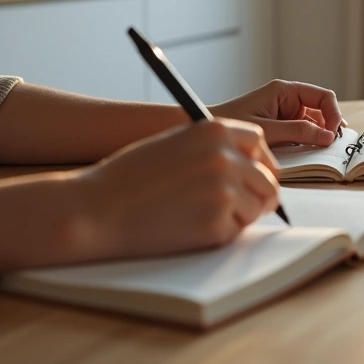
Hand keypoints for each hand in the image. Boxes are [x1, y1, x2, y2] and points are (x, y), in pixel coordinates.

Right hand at [74, 119, 280, 259]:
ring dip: (239, 215)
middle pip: (268, 178)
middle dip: (257, 195)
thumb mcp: (174, 144)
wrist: (95, 209)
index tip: (254, 175)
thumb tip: (250, 166)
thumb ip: (212, 149)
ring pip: (257, 207)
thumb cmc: (127, 179)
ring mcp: (224, 190)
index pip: (258, 143)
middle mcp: (225, 156)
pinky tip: (188, 229)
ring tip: (200, 216)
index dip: (259, 162)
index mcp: (214, 130)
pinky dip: (220, 234)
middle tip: (238, 207)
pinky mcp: (217, 222)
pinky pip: (236, 231)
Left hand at [211, 80, 344, 147]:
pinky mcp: (282, 126)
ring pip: (315, 122)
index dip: (333, 114)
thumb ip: (298, 132)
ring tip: (324, 151)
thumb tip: (328, 136)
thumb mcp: (267, 130)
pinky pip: (303, 131)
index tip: (334, 134)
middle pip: (322, 110)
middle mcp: (288, 99)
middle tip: (333, 146)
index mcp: (284, 91)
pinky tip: (311, 152)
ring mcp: (286, 112)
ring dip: (320, 135)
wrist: (205, 127)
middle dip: (330, 126)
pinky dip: (310, 141)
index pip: (323, 97)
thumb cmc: (231, 125)